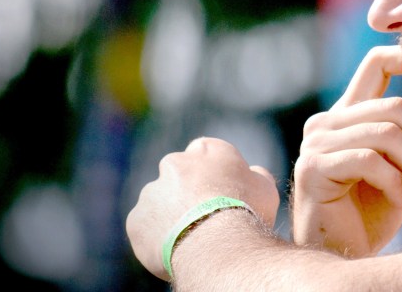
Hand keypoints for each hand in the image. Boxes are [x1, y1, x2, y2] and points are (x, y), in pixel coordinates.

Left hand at [125, 137, 280, 279]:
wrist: (216, 245)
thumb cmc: (246, 212)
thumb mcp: (265, 188)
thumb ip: (255, 175)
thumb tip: (252, 173)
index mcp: (208, 149)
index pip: (206, 152)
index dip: (212, 172)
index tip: (219, 191)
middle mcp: (175, 163)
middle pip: (179, 176)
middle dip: (186, 192)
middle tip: (203, 217)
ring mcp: (152, 191)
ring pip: (159, 203)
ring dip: (170, 215)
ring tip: (190, 239)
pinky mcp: (136, 220)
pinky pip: (145, 229)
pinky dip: (156, 238)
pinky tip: (175, 250)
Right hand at [291, 46, 401, 256]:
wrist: (345, 255)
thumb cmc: (374, 210)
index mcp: (350, 113)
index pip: (376, 63)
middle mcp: (329, 121)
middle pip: (394, 106)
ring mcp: (318, 142)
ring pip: (387, 133)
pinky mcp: (314, 167)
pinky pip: (370, 161)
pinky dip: (396, 183)